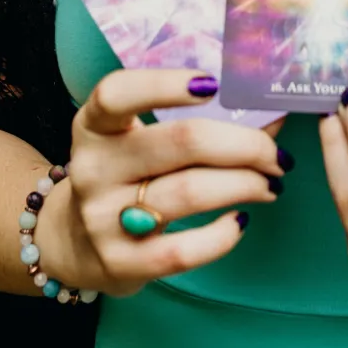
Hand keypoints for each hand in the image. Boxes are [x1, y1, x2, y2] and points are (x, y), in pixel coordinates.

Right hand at [37, 68, 288, 297]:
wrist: (71, 243)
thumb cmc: (125, 176)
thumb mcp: (139, 140)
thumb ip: (197, 122)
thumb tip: (272, 112)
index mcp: (96, 126)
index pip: (117, 94)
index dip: (164, 85)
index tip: (213, 84)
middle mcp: (94, 168)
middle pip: (182, 142)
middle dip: (245, 145)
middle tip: (275, 155)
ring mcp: (103, 218)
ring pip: (191, 192)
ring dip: (245, 185)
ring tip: (270, 185)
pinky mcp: (120, 263)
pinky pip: (184, 250)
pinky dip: (223, 235)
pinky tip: (239, 222)